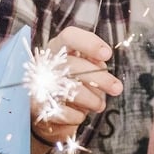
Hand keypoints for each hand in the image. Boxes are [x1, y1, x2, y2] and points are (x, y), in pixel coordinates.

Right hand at [31, 27, 122, 147]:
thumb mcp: (84, 70)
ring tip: (99, 105)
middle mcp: (44, 64)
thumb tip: (101, 64)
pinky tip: (79, 113)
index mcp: (56, 49)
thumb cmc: (71, 85)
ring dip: (92, 100)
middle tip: (116, 88)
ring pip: (71, 90)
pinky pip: (65, 112)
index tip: (107, 54)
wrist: (50, 114)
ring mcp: (38, 85)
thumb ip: (93, 63)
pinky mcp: (37, 107)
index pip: (69, 37)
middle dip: (100, 79)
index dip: (89, 44)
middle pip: (73, 65)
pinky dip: (78, 115)